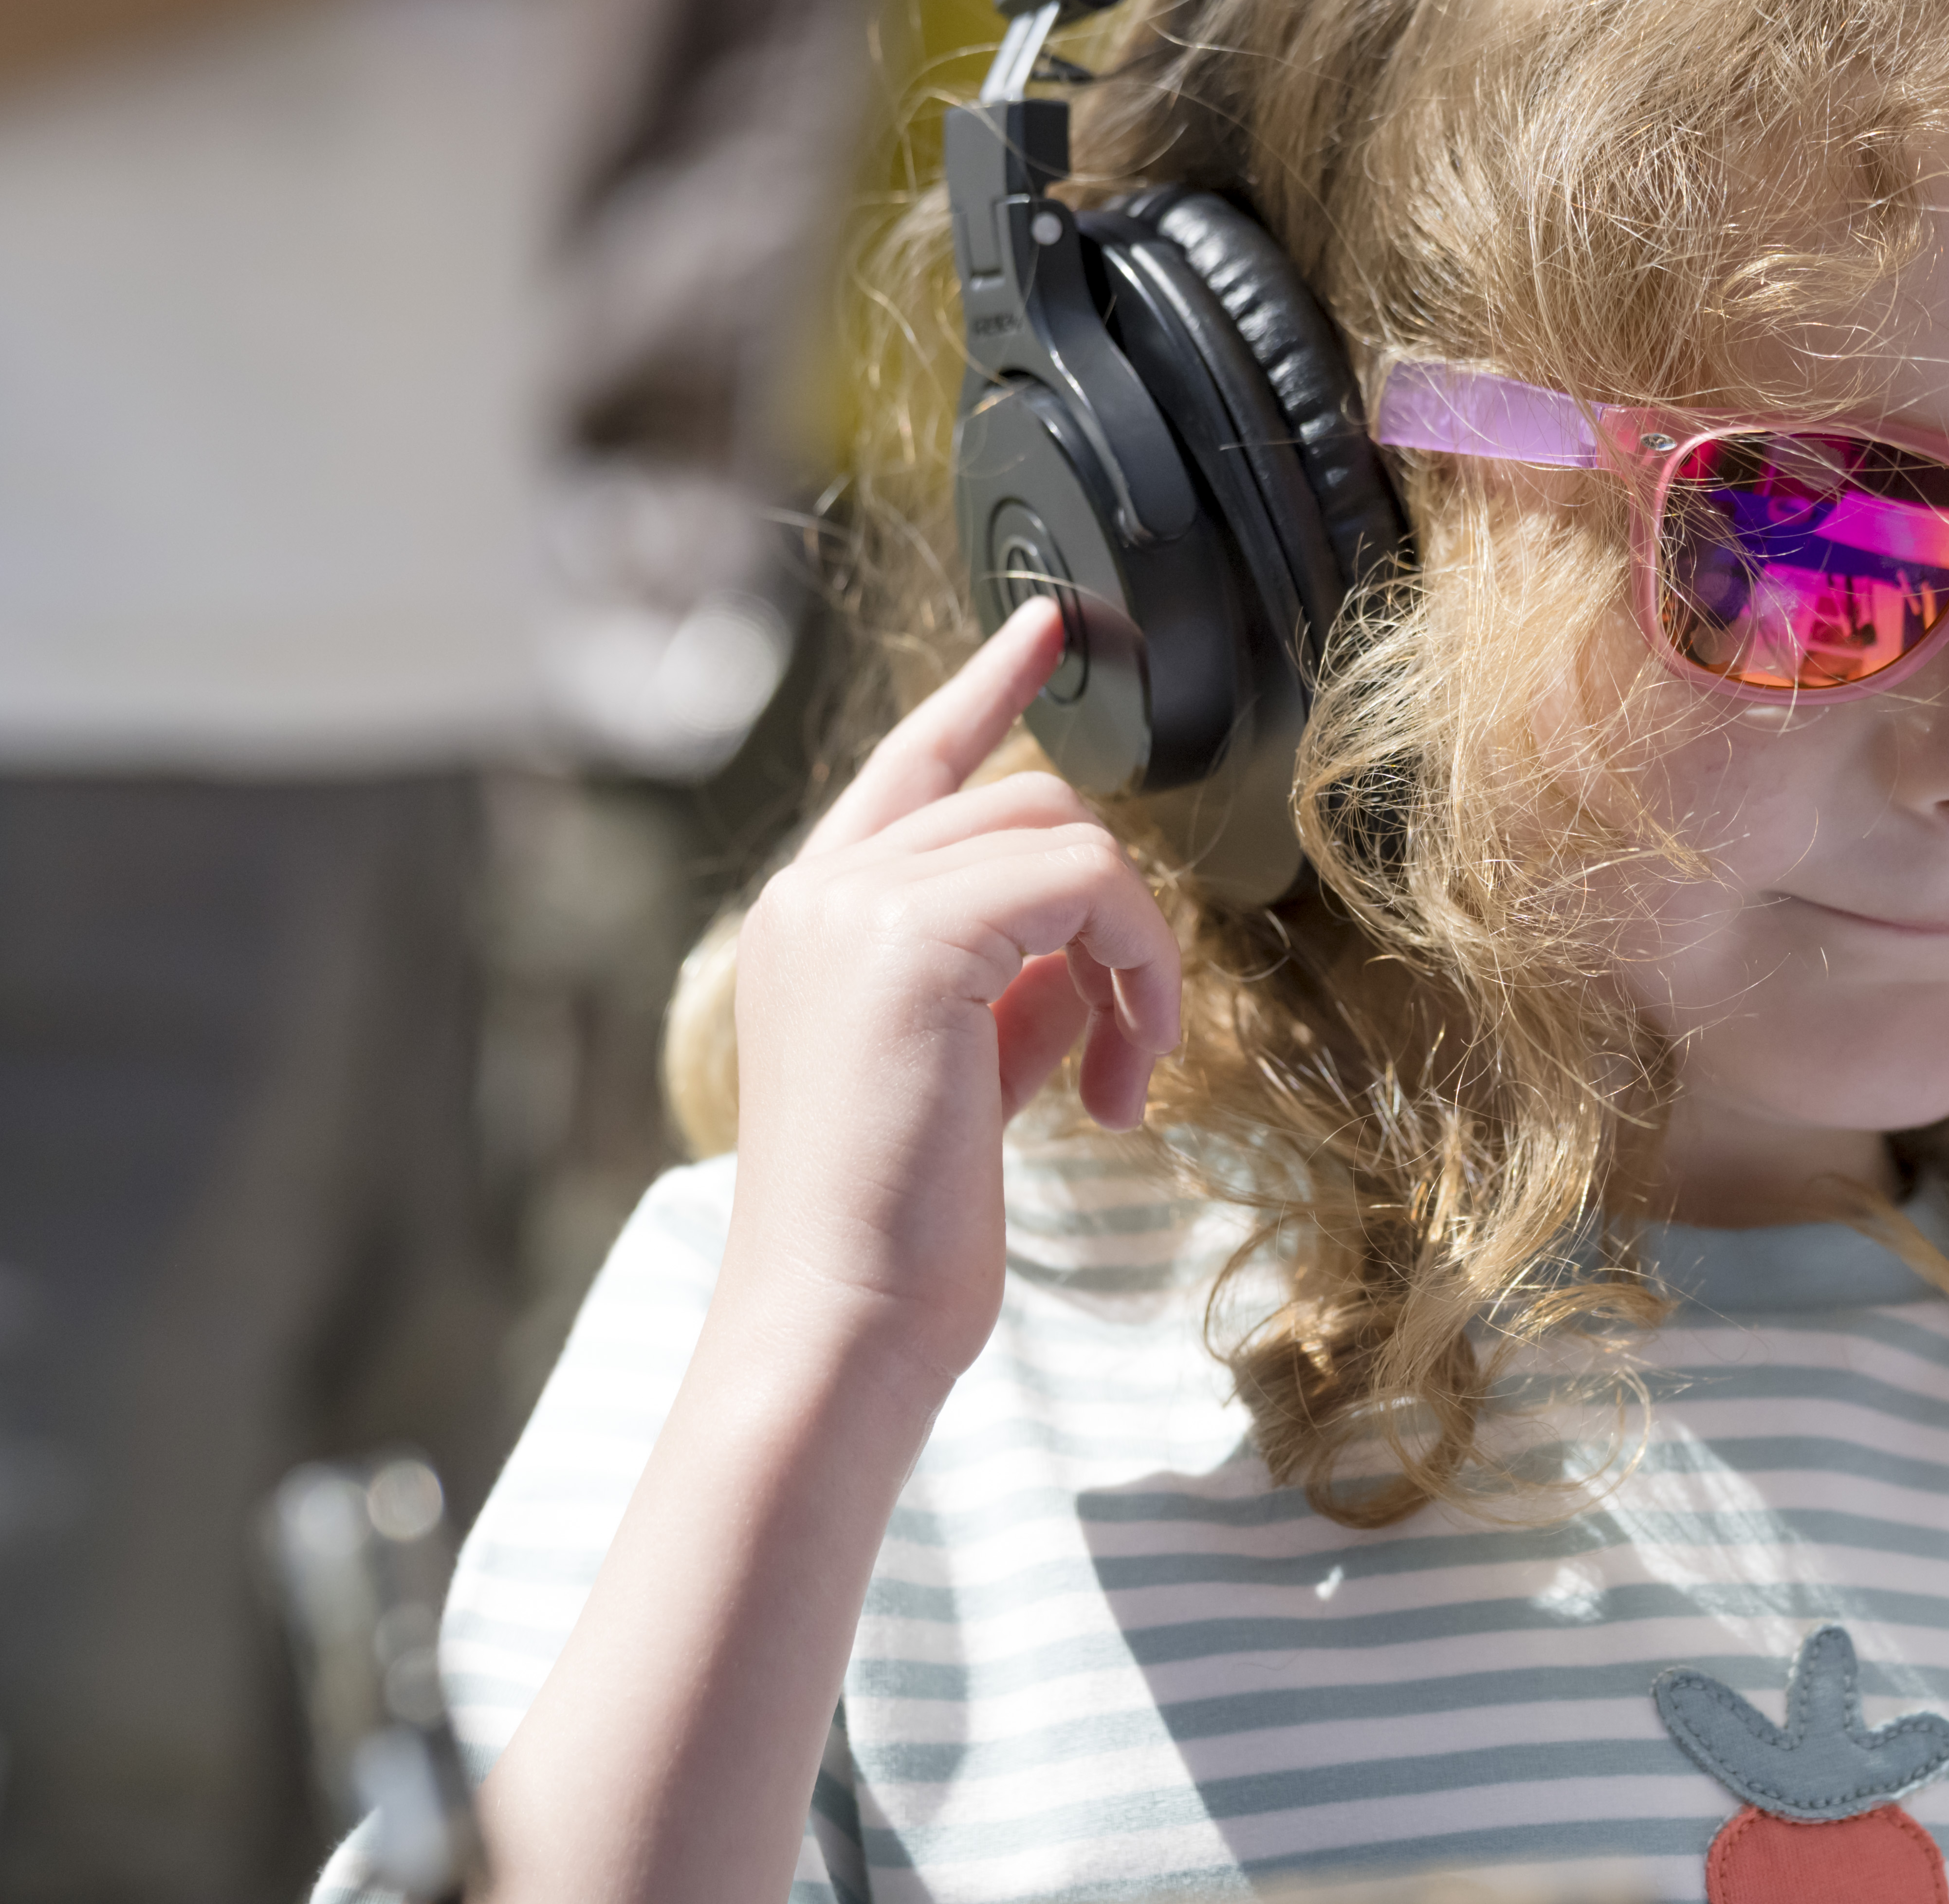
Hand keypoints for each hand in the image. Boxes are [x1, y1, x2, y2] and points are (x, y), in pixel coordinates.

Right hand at [713, 600, 1182, 1394]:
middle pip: (1021, 802)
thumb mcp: (965, 1080)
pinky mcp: (912, 939)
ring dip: (1133, 953)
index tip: (1048, 627)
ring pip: (1063, 839)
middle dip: (1110, 911)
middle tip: (1132, 1048)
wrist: (838, 1321)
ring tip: (1127, 1078)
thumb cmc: (895, 1232)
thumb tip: (1086, 951)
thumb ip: (1015, 992)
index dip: (985, 688)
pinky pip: (1085, 886)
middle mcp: (817, 891)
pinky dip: (1138, 973)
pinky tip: (1118, 1088)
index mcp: (810, 918)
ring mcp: (854, 905)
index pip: (909, 761)